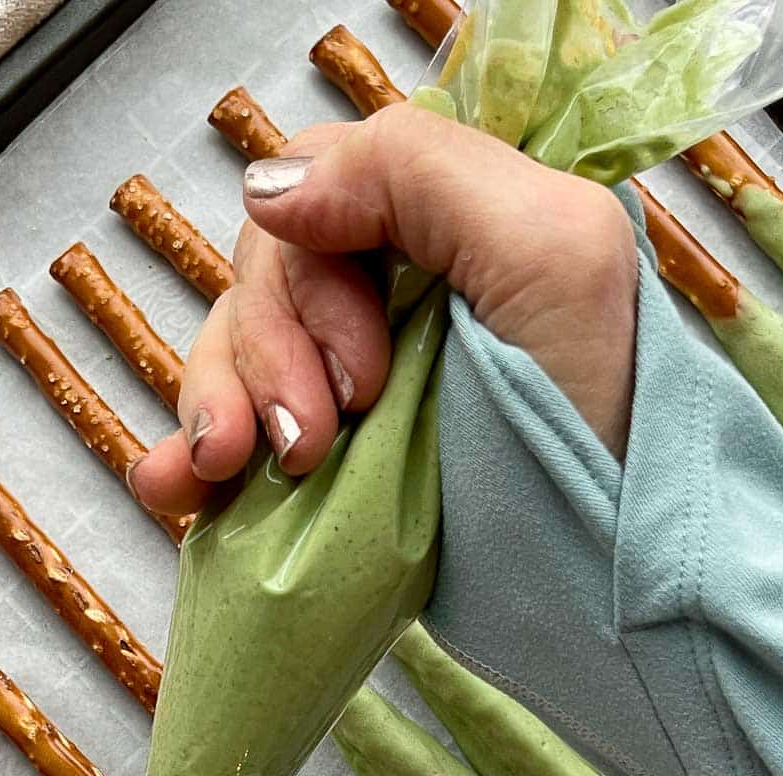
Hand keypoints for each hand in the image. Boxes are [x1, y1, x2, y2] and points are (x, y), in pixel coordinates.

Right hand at [129, 102, 638, 516]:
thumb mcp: (551, 251)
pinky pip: (222, 439)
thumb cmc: (605, 429)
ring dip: (211, 406)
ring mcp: (355, 389)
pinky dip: (182, 461)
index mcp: (450, 227)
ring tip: (225, 469)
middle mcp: (396, 298)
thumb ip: (415, 174)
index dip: (313, 276)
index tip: (363, 375)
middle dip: (268, 358)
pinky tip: (173, 487)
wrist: (610, 594)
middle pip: (265, 277)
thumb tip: (271, 187)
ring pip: (231, 354)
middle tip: (310, 442)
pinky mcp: (329, 469)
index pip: (319, 193)